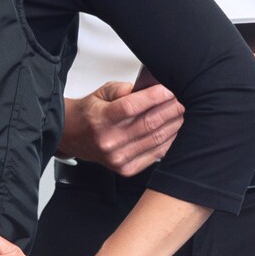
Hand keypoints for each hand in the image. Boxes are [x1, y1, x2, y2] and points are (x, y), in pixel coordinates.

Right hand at [65, 80, 185, 175]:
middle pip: (149, 123)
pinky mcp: (126, 169)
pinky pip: (156, 154)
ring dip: (173, 124)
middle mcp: (109, 141)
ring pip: (156, 139)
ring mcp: (118, 158)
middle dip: (170, 109)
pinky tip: (173, 130)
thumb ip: (123, 89)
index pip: (131, 107)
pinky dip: (169, 140)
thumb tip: (149, 86)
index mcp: (101, 120)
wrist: (74, 137)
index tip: (168, 89)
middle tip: (180, 99)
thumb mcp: (101, 93)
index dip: (154, 97)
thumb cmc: (90, 114)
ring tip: (180, 112)